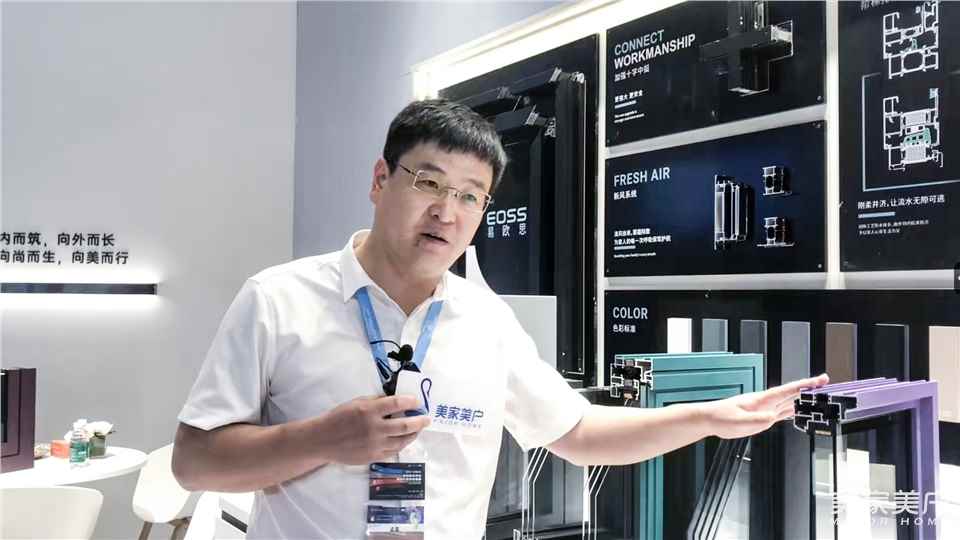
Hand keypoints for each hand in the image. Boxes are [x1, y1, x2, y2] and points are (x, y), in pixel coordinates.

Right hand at [313, 395, 430, 464]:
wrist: (323, 440)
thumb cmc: (339, 417)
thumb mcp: (357, 402)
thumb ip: (376, 401)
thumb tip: (396, 400)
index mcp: (369, 411)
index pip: (397, 404)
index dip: (411, 401)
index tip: (418, 401)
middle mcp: (374, 429)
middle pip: (405, 425)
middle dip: (420, 421)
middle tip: (427, 419)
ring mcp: (374, 445)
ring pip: (402, 441)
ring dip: (413, 434)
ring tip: (418, 430)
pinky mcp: (373, 457)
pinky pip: (393, 451)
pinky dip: (401, 444)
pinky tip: (404, 440)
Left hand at [703, 374, 828, 438]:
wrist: (709, 420)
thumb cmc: (721, 419)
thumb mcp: (739, 421)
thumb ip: (757, 420)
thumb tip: (773, 417)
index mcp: (761, 400)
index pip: (787, 390)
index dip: (804, 385)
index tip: (820, 380)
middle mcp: (765, 402)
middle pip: (791, 394)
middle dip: (809, 389)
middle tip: (826, 384)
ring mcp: (764, 409)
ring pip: (788, 403)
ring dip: (803, 400)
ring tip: (819, 397)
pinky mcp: (760, 417)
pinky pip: (780, 413)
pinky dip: (792, 411)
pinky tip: (798, 411)